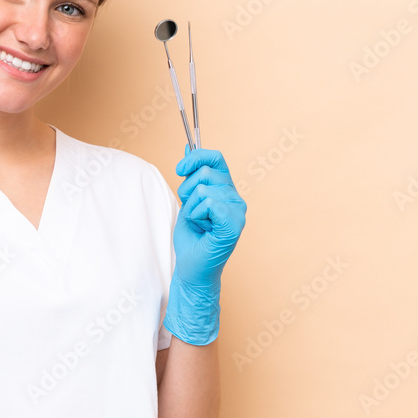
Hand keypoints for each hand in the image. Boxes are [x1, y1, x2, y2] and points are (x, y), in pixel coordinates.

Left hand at [163, 146, 246, 344]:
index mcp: (227, 190)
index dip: (196, 157)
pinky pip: (209, 203)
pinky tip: (203, 229)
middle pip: (205, 172)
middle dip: (188, 191)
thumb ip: (192, 176)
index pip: (216, 158)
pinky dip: (197, 215)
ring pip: (204, 189)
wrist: (191, 269)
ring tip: (198, 223)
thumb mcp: (188, 201)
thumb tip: (188, 149)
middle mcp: (236, 198)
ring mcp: (237, 212)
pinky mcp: (233, 224)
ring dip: (191, 207)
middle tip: (192, 212)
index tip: (179, 169)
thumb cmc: (192, 239)